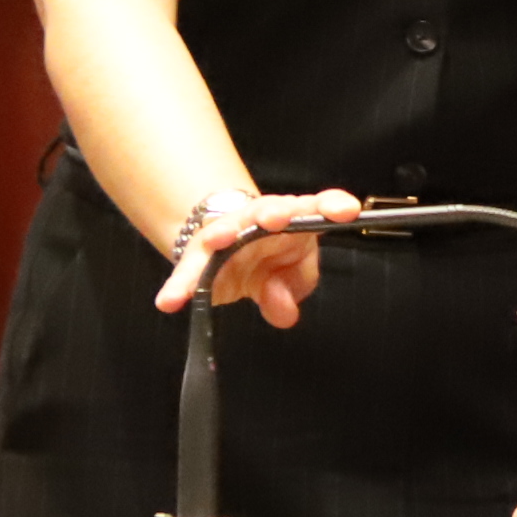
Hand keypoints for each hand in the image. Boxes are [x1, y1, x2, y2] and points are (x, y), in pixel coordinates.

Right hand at [156, 187, 361, 325]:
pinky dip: (178, 286)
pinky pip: (187, 270)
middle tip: (274, 218)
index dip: (332, 206)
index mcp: (294, 218)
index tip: (348, 211)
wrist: (230, 245)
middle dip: (272, 212)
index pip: (317, 207)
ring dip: (221, 232)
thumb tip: (282, 311)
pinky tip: (169, 301)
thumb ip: (290, 292)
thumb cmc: (271, 257)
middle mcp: (260, 219)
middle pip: (268, 210)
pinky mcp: (199, 254)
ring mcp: (227, 232)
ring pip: (223, 230)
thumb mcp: (291, 277)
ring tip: (217, 240)